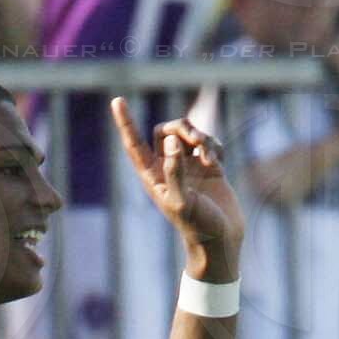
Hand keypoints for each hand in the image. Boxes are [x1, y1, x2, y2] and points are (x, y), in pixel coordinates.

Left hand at [111, 99, 242, 277]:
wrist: (221, 238)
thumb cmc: (197, 225)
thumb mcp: (182, 201)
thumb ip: (174, 172)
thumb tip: (171, 142)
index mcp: (152, 176)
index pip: (134, 144)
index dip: (126, 122)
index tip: (117, 100)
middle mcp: (167, 167)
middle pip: (166, 130)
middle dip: (182, 127)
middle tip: (196, 140)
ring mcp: (187, 165)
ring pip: (188, 133)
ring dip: (201, 136)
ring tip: (209, 155)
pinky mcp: (208, 165)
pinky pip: (208, 142)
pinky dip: (214, 144)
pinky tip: (219, 160)